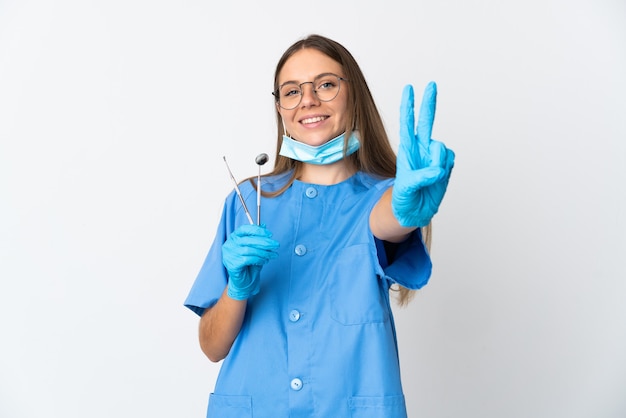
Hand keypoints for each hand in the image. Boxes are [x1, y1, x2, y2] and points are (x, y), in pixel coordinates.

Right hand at [222, 224, 278, 299]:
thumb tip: (264, 226)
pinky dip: (258, 259)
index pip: (244, 229)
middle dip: (264, 242)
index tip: (269, 234)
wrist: (243, 282)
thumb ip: (257, 237)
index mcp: (234, 237)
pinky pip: (247, 259)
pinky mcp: (232, 265)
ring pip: (249, 250)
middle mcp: (229, 245)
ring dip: (263, 252)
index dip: (257, 231)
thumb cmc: (249, 264)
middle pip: (248, 240)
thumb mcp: (255, 248)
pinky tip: (264, 261)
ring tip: (272, 255)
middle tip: (276, 245)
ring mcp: (229, 255)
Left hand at [392, 82, 454, 226]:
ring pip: (441, 148)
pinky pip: (450, 159)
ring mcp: (434, 155)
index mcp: (407, 150)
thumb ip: (420, 177)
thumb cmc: (404, 199)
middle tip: (431, 84)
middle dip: (428, 103)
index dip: (408, 106)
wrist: (415, 211)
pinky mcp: (446, 164)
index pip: (407, 124)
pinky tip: (439, 177)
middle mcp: (421, 149)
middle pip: (426, 121)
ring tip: (431, 177)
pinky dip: (446, 169)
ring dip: (438, 162)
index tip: (409, 89)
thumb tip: (437, 169)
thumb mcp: (406, 189)